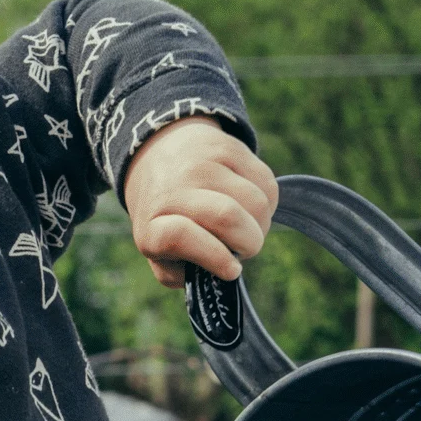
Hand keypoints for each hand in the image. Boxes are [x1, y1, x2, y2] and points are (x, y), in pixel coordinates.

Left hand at [122, 117, 277, 286]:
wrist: (160, 156)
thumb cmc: (166, 219)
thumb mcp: (159, 253)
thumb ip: (180, 273)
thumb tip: (217, 273)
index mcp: (152, 223)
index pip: (179, 236)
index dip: (213, 257)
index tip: (232, 270)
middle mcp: (173, 188)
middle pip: (228, 217)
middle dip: (249, 244)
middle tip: (243, 248)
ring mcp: (201, 163)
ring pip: (256, 202)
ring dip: (261, 224)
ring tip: (246, 227)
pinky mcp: (228, 147)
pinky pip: (266, 182)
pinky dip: (268, 203)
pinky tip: (249, 205)